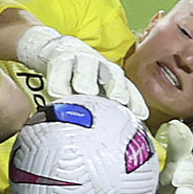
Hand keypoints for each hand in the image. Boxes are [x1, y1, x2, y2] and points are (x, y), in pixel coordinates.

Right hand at [16, 26, 148, 118]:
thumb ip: (98, 111)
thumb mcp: (90, 92)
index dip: (136, 101)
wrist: (50, 50)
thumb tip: (107, 143)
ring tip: (86, 92)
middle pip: (114, 74)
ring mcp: (80, 58)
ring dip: (88, 79)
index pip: (128, 89)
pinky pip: (60, 68)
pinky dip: (59, 81)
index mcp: (111, 77)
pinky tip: (58, 94)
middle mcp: (100, 66)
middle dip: (118, 87)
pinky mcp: (59, 57)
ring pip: (88, 66)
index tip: (142, 116)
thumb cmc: (74, 78)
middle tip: (117, 100)